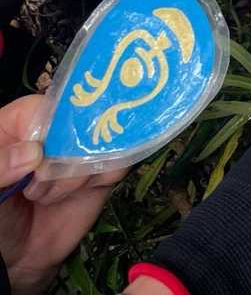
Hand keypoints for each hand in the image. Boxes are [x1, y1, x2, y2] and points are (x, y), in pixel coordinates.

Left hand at [0, 95, 126, 294]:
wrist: (16, 257)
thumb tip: (35, 153)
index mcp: (20, 124)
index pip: (46, 108)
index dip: (49, 131)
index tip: (40, 158)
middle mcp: (54, 132)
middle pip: (81, 123)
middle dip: (64, 159)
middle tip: (38, 184)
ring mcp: (81, 150)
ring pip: (102, 144)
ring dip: (76, 176)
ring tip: (47, 197)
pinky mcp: (102, 171)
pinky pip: (119, 163)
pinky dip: (101, 179)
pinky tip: (77, 194)